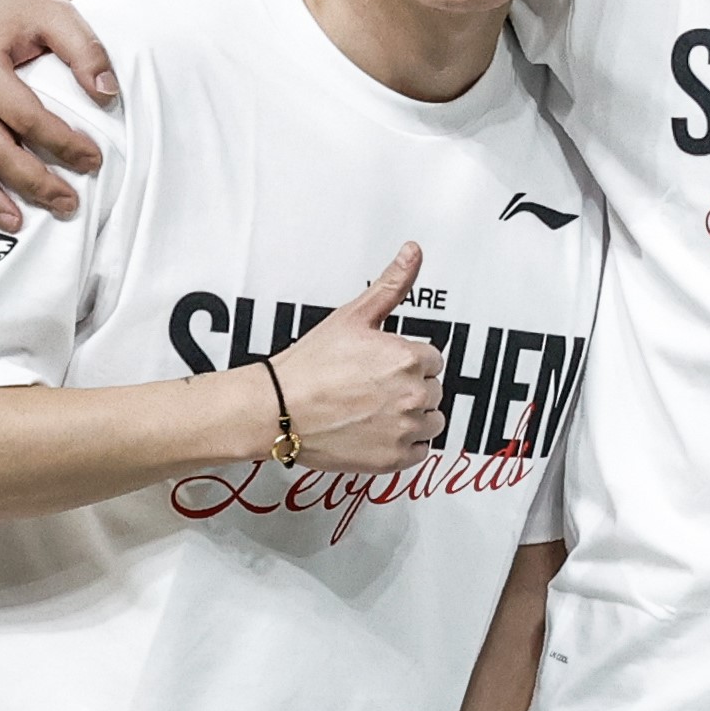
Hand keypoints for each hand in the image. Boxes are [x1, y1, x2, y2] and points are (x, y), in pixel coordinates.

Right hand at [252, 245, 451, 469]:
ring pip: (431, 421)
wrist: (276, 409)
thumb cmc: (309, 365)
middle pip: (433, 390)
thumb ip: (392, 285)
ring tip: (374, 410)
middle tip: (372, 388)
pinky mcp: (394, 459)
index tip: (381, 366)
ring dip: (412, 416)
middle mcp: (414, 395)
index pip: (432, 360)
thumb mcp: (353, 316)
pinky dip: (404, 444)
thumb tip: (414, 251)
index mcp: (409, 358)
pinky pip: (419, 451)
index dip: (406, 361)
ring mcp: (405, 429)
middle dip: (409, 387)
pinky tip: (376, 431)